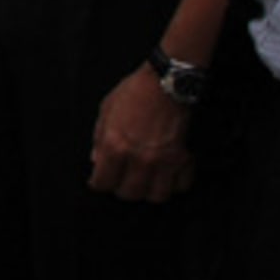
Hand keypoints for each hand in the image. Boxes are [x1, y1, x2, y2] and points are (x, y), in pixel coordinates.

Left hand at [88, 66, 194, 201]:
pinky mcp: (182, 159)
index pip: (103, 182)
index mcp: (115, 146)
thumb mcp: (106, 111)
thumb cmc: (133, 93)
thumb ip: (99, 139)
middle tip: (121, 180)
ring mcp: (163, 161)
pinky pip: (181, 186)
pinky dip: (174, 184)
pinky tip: (167, 174)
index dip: (98, 183)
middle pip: (129, 194)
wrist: (165, 84)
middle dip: (122, 189)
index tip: (99, 181)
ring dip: (148, 190)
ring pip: (156, 196)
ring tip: (144, 181)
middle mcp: (138, 159)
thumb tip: (97, 161)